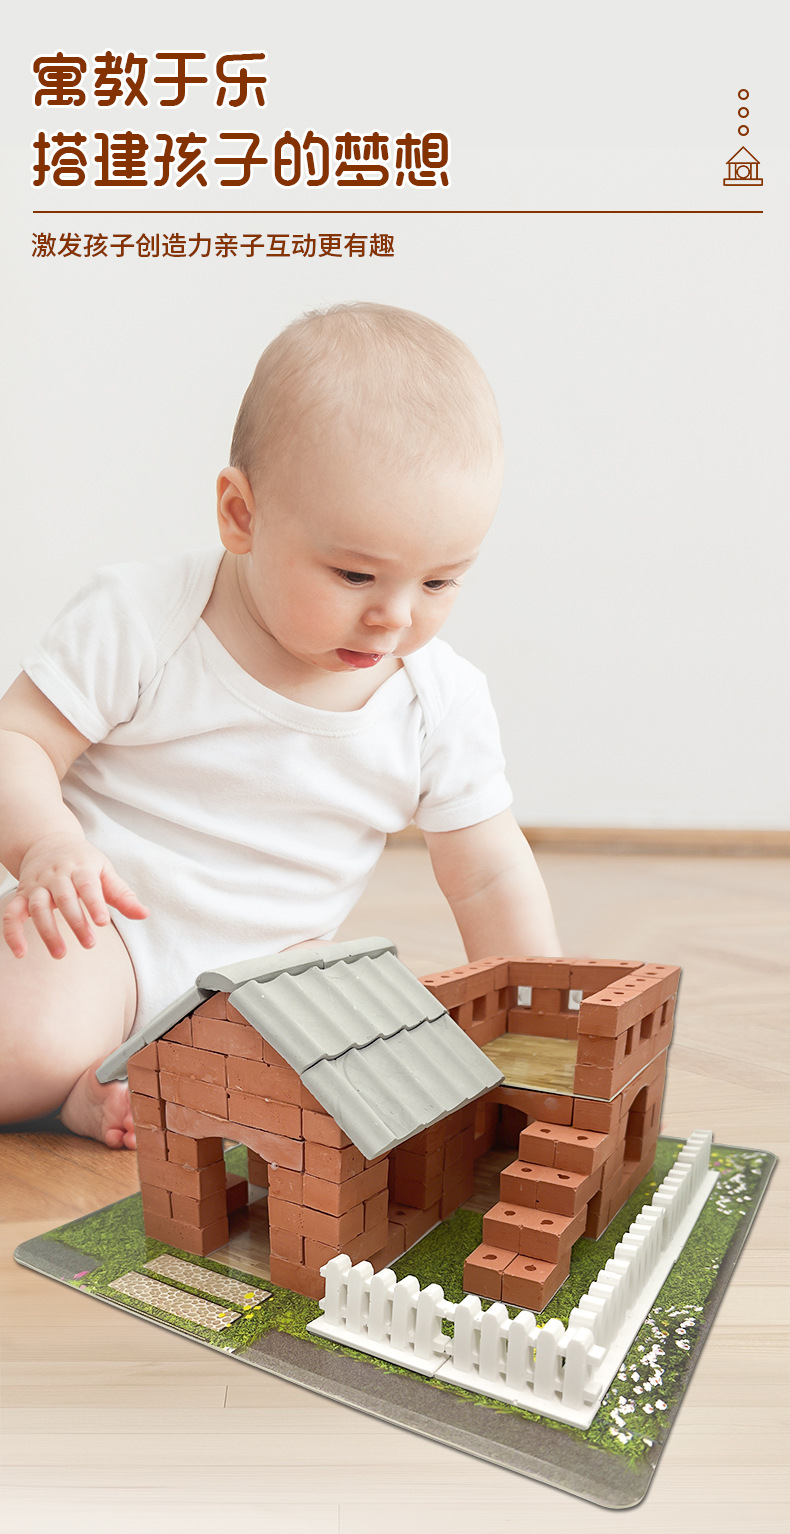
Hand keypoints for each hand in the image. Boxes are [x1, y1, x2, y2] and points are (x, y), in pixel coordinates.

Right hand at [2, 834, 147, 958]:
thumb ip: (123, 896)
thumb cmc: (83, 861)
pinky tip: (20, 953)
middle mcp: (56, 875)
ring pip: (38, 907)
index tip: (103, 922)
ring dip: (47, 931)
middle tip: (89, 943)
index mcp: (80, 867)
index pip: (87, 884)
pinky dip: (12, 933)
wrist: (48, 842)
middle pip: (64, 898)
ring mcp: (37, 885)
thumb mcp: (105, 872)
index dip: (94, 903)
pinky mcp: (22, 895)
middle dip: (76, 922)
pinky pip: (11, 913)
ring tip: (60, 954)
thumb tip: (144, 914)